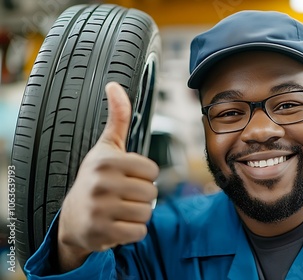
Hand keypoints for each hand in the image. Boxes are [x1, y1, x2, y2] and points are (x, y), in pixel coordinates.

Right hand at [57, 82, 158, 271]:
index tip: (127, 178)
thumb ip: (118, 118)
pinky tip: (117, 224)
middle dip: (142, 197)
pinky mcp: (100, 232)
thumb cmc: (96, 178)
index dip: (144, 176)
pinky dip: (133, 232)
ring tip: (120, 210)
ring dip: (138, 214)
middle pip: (151, 193)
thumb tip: (114, 85)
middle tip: (123, 197)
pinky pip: (138, 233)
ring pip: (146, 213)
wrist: (73, 217)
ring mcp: (99, 209)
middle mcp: (100, 183)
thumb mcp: (106, 147)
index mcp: (106, 161)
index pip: (152, 171)